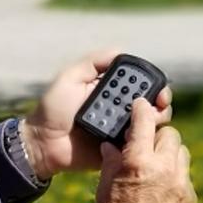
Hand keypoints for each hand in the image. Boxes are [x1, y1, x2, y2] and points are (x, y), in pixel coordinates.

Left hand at [22, 49, 172, 179]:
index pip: (140, 82)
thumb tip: (121, 51)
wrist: (42, 143)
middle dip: (161, 102)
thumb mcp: (69, 77)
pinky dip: (146, 142)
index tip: (158, 87)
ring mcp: (121, 130)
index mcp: (110, 89)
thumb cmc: (52, 108)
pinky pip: (139, 146)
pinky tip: (141, 139)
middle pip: (151, 102)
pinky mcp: (119, 150)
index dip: (153, 82)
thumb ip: (93, 62)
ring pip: (151, 124)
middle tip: (159, 105)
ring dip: (156, 121)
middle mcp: (120, 108)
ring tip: (148, 122)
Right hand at [94, 99, 196, 202]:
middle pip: (169, 134)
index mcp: (138, 161)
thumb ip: (112, 160)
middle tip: (146, 146)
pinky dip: (175, 175)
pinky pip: (185, 175)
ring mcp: (181, 183)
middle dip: (157, 136)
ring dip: (169, 154)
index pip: (144, 121)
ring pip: (181, 153)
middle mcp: (164, 168)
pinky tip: (162, 188)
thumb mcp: (104, 185)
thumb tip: (113, 145)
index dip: (141, 109)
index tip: (140, 105)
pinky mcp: (190, 197)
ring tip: (156, 168)